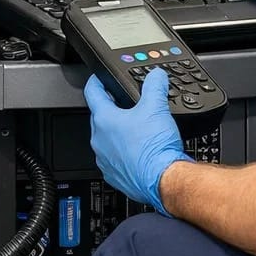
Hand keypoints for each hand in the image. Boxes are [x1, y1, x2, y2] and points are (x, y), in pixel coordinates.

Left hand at [83, 69, 188, 211]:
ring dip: (116, 134)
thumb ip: (154, 86)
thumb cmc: (155, 149)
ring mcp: (105, 160)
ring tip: (134, 130)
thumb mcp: (157, 108)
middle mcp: (99, 141)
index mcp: (104, 120)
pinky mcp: (114, 176)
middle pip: (99, 117)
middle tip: (122, 104)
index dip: (96, 82)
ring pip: (106, 140)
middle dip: (110, 109)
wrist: (163, 180)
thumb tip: (156, 76)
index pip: (92, 93)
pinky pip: (113, 160)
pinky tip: (137, 152)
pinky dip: (122, 154)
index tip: (97, 79)